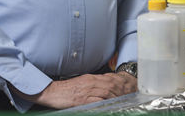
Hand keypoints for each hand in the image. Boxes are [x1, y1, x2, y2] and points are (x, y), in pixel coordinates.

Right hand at [22, 73, 137, 108]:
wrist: (52, 92)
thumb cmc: (66, 90)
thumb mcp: (82, 84)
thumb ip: (94, 86)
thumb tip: (106, 91)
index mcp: (91, 78)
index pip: (111, 79)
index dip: (122, 84)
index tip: (130, 88)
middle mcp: (91, 82)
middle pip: (112, 85)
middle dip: (124, 91)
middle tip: (132, 96)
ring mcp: (87, 90)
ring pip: (108, 91)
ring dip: (118, 96)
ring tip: (126, 101)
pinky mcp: (82, 99)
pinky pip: (97, 100)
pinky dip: (106, 103)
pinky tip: (112, 106)